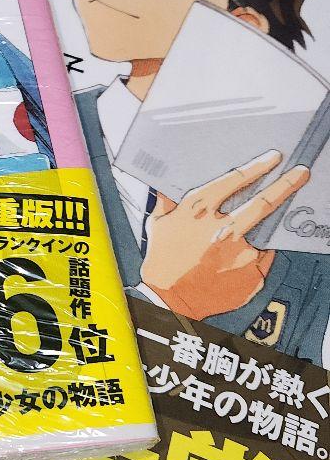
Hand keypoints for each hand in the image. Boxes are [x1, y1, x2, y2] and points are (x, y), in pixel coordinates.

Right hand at [141, 150, 309, 319]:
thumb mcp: (158, 224)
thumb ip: (169, 202)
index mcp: (198, 210)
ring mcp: (240, 251)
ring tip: (246, 238)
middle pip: (264, 201)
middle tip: (301, 173)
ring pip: (263, 232)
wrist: (169, 300)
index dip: (258, 167)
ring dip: (263, 230)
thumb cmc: (162, 262)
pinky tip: (234, 264)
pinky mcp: (251, 271)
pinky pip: (259, 258)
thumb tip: (170, 186)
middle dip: (286, 184)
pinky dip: (252, 257)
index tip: (273, 159)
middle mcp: (222, 227)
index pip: (236, 180)